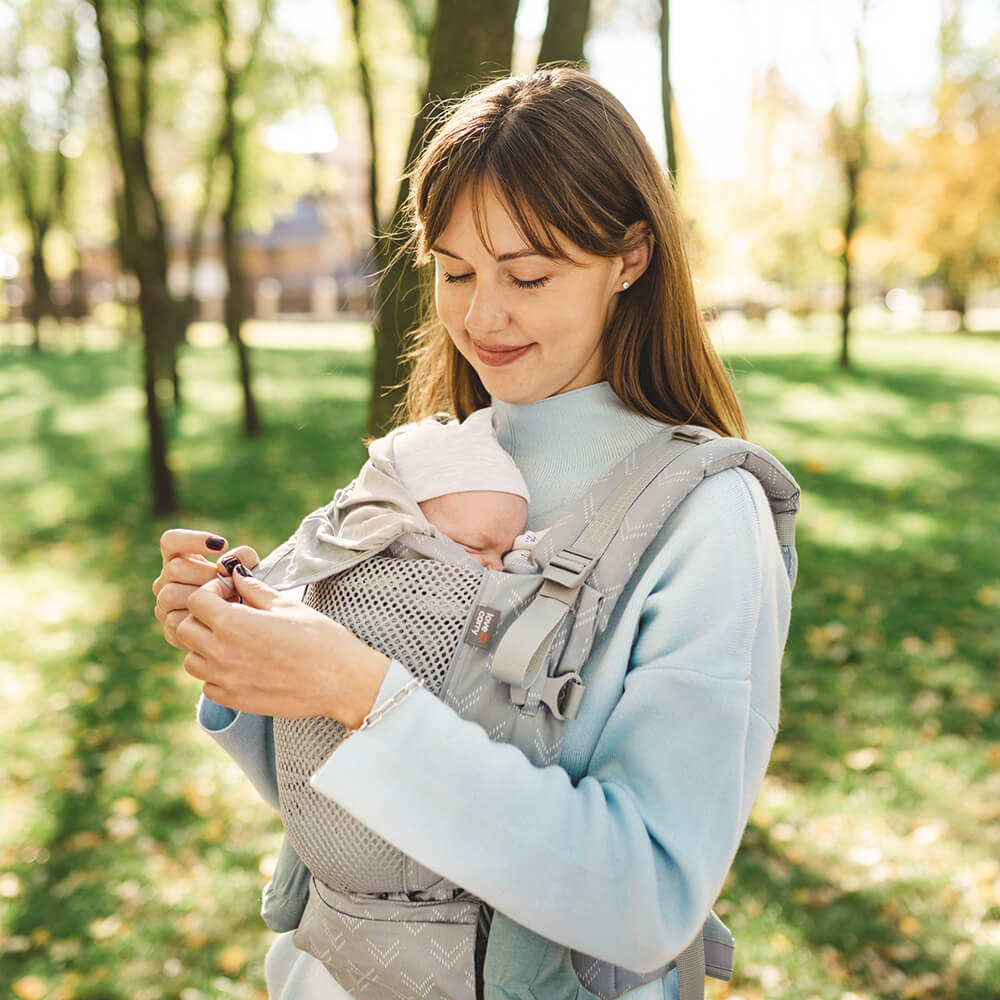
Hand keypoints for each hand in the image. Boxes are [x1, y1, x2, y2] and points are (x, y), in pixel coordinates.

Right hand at [153, 529, 258, 649]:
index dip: (191, 539)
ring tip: (227, 600)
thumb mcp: (249, 569)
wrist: (248, 627)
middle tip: (228, 581)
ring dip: (202, 597)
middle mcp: (167, 581)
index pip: (170, 541)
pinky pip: (174, 622)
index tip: (222, 545)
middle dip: (205, 573)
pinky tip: (220, 618)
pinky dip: (199, 620)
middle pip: (174, 568)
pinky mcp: (171, 630)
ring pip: (169, 595)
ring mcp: (165, 606)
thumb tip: (224, 563)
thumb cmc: (245, 590)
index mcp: (180, 560)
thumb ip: (243, 557)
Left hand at [180, 569, 389, 725]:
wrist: (341, 680)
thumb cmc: (320, 638)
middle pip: (185, 629)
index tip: (231, 594)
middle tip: (229, 615)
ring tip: (233, 641)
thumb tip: (236, 575)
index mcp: (234, 623)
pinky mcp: (235, 701)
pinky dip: (216, 674)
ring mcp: (226, 680)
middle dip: (203, 617)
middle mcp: (222, 653)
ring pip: (191, 660)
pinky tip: (241, 665)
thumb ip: (255, 589)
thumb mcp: (288, 605)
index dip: (211, 592)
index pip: (195, 600)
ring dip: (204, 647)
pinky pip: (207, 686)